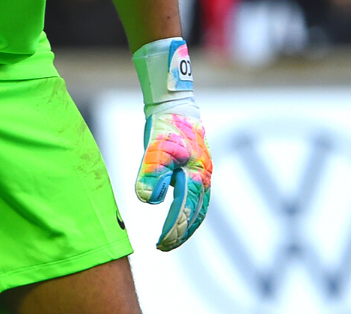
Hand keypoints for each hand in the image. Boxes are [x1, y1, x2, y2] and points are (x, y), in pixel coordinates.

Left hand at [134, 102, 211, 250]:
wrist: (175, 104)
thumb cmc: (166, 127)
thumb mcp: (155, 150)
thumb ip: (152, 175)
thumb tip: (148, 201)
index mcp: (195, 176)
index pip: (185, 212)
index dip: (173, 230)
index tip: (160, 244)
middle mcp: (202, 176)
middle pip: (196, 213)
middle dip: (181, 232)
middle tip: (164, 246)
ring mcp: (201, 171)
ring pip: (198, 205)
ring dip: (186, 222)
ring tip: (172, 235)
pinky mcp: (195, 166)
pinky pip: (194, 194)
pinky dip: (188, 208)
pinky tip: (176, 211)